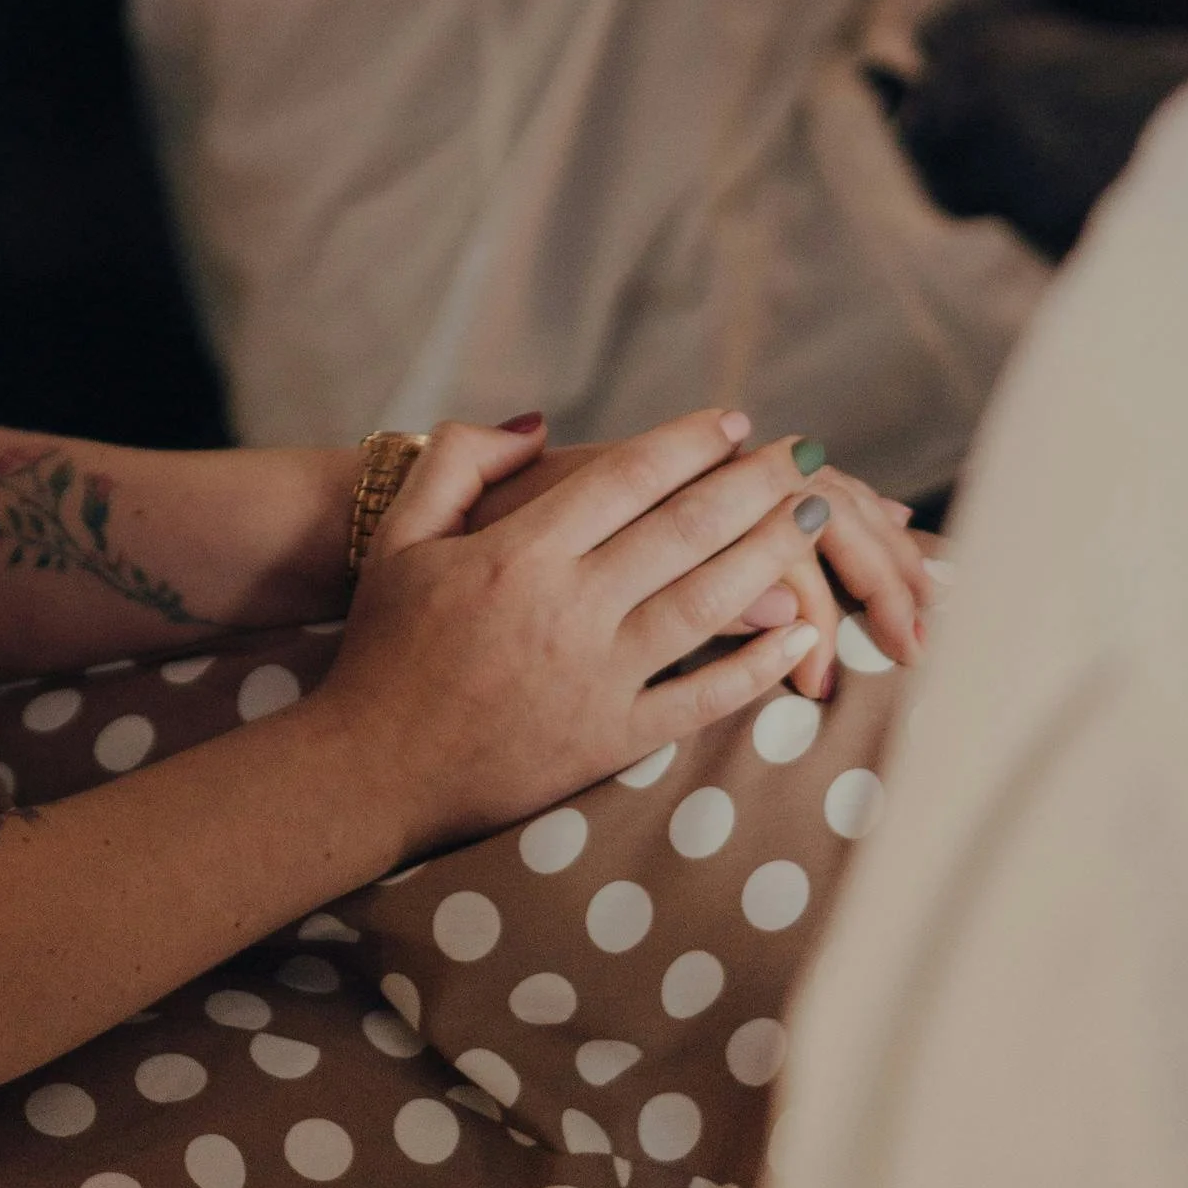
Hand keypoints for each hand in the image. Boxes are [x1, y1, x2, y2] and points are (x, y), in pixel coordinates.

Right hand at [320, 408, 845, 857]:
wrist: (371, 768)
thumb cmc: (384, 646)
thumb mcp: (401, 536)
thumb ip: (457, 461)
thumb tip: (537, 424)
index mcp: (518, 553)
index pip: (626, 478)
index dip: (688, 443)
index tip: (734, 419)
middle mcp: (568, 609)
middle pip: (685, 530)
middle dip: (755, 483)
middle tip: (804, 452)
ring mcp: (596, 679)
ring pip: (707, 604)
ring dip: (772, 554)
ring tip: (815, 517)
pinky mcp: (609, 740)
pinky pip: (700, 698)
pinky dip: (756, 665)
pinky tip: (800, 632)